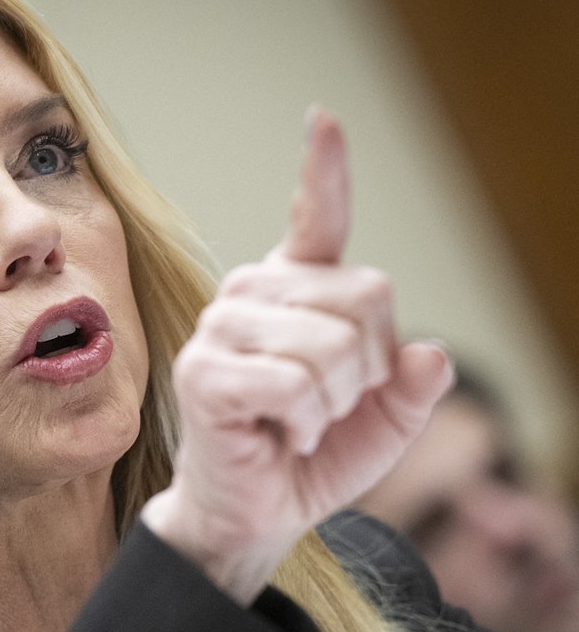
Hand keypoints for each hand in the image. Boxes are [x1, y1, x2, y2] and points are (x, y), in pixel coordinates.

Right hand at [141, 107, 452, 603]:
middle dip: (368, 369)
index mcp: (296, 289)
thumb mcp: (385, 422)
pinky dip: (305, 425)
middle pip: (366, 295)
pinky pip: (295, 385)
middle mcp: (254, 292)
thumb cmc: (310, 455)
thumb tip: (428, 354)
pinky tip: (279, 434)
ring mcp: (222, 327)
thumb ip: (413, 386)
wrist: (255, 512)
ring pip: (332, 346)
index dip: (324, 170)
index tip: (323, 118)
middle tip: (327, 405)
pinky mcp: (203, 373)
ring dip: (336, 404)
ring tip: (299, 421)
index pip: (316, 219)